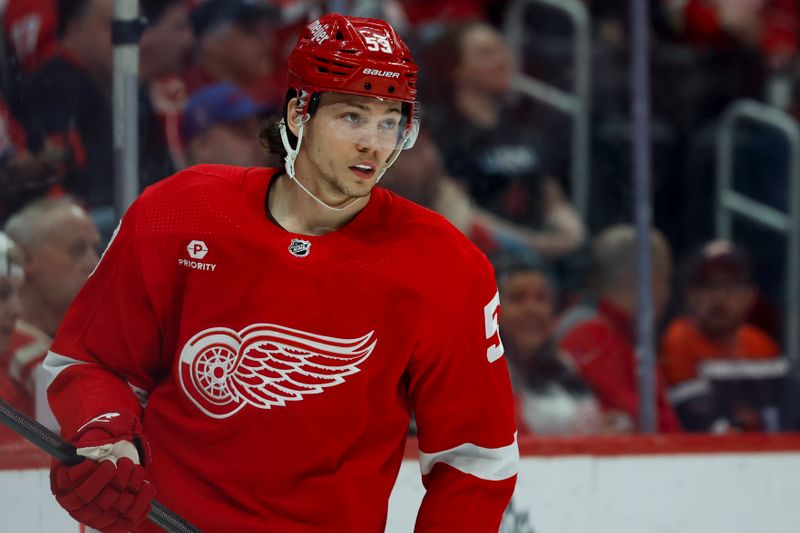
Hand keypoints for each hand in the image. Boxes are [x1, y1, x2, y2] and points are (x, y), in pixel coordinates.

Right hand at [50, 412, 154, 531]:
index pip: (71, 482)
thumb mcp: (101, 431)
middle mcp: (74, 500)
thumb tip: (105, 444)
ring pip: (110, 508)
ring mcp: (93, 514)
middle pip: (90, 497)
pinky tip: (146, 486)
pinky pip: (125, 522)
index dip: (93, 475)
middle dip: (115, 479)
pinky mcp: (112, 523)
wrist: (119, 453)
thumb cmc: (107, 441)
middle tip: (126, 463)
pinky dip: (140, 504)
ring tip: (136, 470)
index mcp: (63, 477)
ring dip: (129, 487)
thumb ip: (100, 435)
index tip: (109, 462)